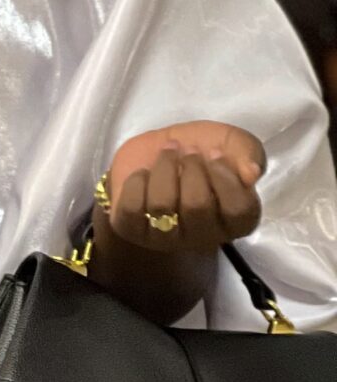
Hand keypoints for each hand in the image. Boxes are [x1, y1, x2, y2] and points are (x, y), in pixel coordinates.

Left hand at [104, 123, 264, 254]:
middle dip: (191, 168)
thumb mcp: (231, 143)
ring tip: (167, 153)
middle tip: (188, 151)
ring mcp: (166, 238)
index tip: (215, 152)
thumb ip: (248, 153)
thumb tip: (251, 173)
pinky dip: (136, 181)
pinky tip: (144, 174)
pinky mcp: (132, 231)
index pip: (238, 211)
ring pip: (161, 205)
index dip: (225, 178)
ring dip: (164, 168)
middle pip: (197, 206)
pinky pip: (131, 208)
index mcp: (235, 221)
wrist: (155, 150)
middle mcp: (203, 237)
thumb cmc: (201, 150)